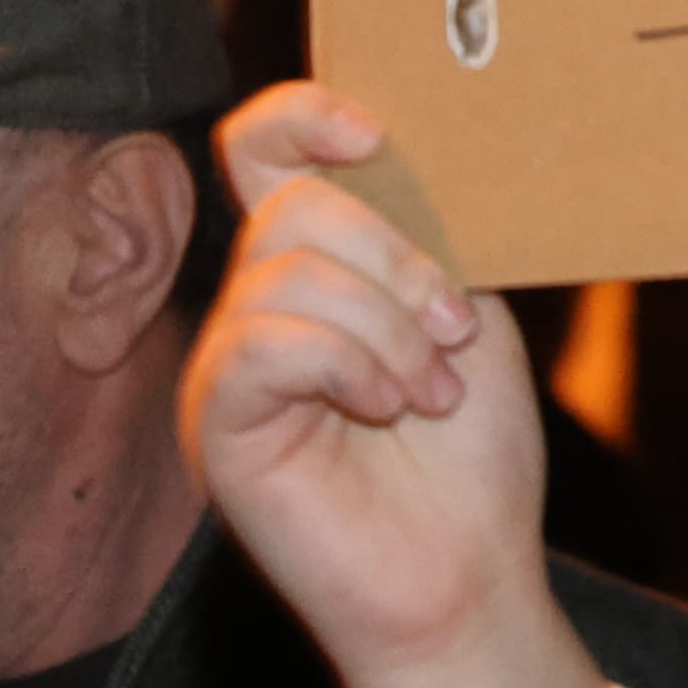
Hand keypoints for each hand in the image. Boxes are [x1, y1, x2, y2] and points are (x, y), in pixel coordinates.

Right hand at [182, 85, 542, 684]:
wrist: (468, 572)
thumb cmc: (470, 452)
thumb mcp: (465, 309)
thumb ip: (422, 233)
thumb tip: (393, 149)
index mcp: (316, 263)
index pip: (261, 146)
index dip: (303, 115)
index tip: (372, 135)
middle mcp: (258, 303)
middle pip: (292, 204)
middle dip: (396, 260)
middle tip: (455, 333)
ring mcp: (231, 362)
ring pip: (285, 271)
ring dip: (386, 326)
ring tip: (430, 391)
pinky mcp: (217, 423)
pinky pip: (260, 345)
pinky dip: (344, 365)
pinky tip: (385, 408)